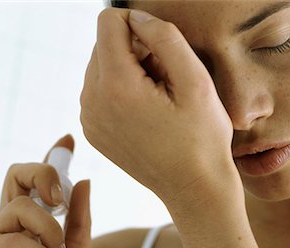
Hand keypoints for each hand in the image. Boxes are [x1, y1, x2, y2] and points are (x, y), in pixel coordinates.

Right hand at [0, 135, 90, 247]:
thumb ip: (79, 222)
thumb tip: (84, 181)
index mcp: (31, 226)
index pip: (35, 183)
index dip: (50, 158)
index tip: (68, 139)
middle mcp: (7, 226)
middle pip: (16, 175)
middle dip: (44, 174)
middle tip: (61, 200)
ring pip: (20, 207)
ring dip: (50, 234)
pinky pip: (12, 239)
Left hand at [80, 8, 238, 205]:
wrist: (192, 187)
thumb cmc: (201, 138)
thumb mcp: (196, 82)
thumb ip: (165, 37)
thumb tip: (137, 18)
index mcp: (116, 87)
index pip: (108, 22)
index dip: (138, 24)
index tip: (161, 51)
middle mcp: (92, 102)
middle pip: (103, 44)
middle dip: (133, 50)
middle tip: (164, 80)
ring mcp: (88, 119)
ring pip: (100, 66)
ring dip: (128, 71)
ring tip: (157, 98)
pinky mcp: (92, 130)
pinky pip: (99, 91)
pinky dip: (120, 90)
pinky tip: (146, 111)